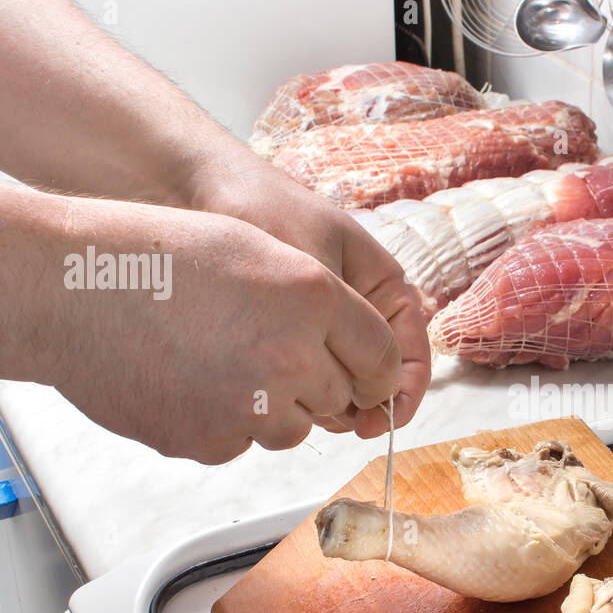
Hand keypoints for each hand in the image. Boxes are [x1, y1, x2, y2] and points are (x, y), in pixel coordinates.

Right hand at [51, 198, 401, 463]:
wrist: (69, 290)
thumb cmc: (154, 258)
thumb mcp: (256, 251)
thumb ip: (318, 301)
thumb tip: (358, 356)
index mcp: (313, 297)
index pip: (384, 357)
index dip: (378, 369)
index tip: (370, 376)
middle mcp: (292, 356)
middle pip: (341, 397)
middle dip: (319, 383)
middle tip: (270, 356)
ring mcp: (253, 406)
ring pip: (293, 428)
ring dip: (273, 407)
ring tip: (218, 361)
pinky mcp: (212, 442)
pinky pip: (242, 443)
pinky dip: (224, 422)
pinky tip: (188, 381)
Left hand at [184, 158, 431, 439]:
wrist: (201, 188)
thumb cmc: (264, 211)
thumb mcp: (311, 268)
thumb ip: (340, 324)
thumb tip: (366, 389)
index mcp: (382, 286)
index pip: (411, 354)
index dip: (402, 395)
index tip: (376, 424)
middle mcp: (359, 311)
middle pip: (378, 378)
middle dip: (361, 405)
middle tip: (329, 419)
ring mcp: (325, 325)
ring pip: (344, 384)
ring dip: (329, 405)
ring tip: (299, 407)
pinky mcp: (292, 337)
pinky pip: (308, 378)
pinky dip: (301, 395)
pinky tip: (278, 397)